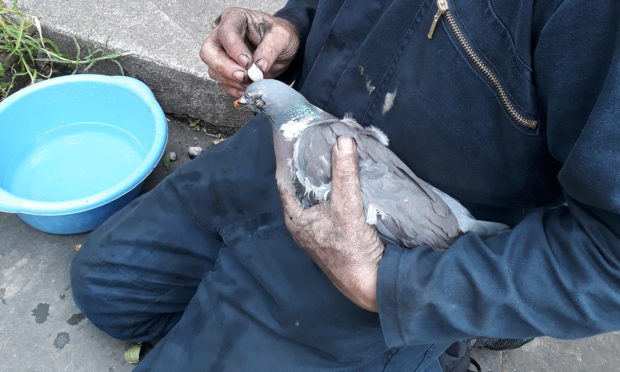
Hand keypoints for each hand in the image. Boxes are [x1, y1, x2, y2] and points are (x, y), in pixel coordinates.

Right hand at [200, 7, 299, 97]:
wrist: (283, 49)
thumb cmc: (280, 37)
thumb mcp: (282, 37)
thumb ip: (270, 50)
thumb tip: (258, 67)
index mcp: (235, 19)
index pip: (226, 33)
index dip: (234, 50)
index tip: (248, 63)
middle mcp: (222, 35)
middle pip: (209, 52)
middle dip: (225, 68)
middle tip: (244, 77)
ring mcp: (221, 54)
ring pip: (213, 70)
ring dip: (232, 81)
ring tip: (252, 82)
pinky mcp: (225, 71)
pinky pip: (222, 83)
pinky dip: (235, 89)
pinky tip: (248, 89)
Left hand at [279, 137, 383, 311]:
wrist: (370, 282)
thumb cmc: (351, 248)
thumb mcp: (347, 206)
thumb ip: (345, 174)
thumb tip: (343, 140)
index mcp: (295, 220)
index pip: (286, 182)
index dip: (289, 161)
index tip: (293, 140)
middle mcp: (302, 227)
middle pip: (301, 191)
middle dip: (308, 170)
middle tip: (316, 144)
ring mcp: (317, 233)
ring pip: (316, 200)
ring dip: (323, 183)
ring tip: (330, 158)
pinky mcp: (333, 238)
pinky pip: (329, 208)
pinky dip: (334, 195)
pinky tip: (344, 185)